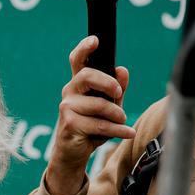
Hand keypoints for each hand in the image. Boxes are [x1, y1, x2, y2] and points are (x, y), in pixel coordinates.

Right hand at [46, 36, 134, 194]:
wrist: (73, 155)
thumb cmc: (90, 128)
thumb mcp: (108, 108)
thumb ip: (116, 91)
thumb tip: (123, 71)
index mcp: (78, 84)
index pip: (77, 61)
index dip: (84, 48)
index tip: (95, 40)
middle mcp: (69, 93)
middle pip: (88, 76)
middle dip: (108, 83)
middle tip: (119, 93)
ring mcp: (67, 108)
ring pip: (99, 105)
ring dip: (117, 114)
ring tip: (124, 121)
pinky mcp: (69, 124)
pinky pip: (100, 124)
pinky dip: (118, 130)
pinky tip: (127, 132)